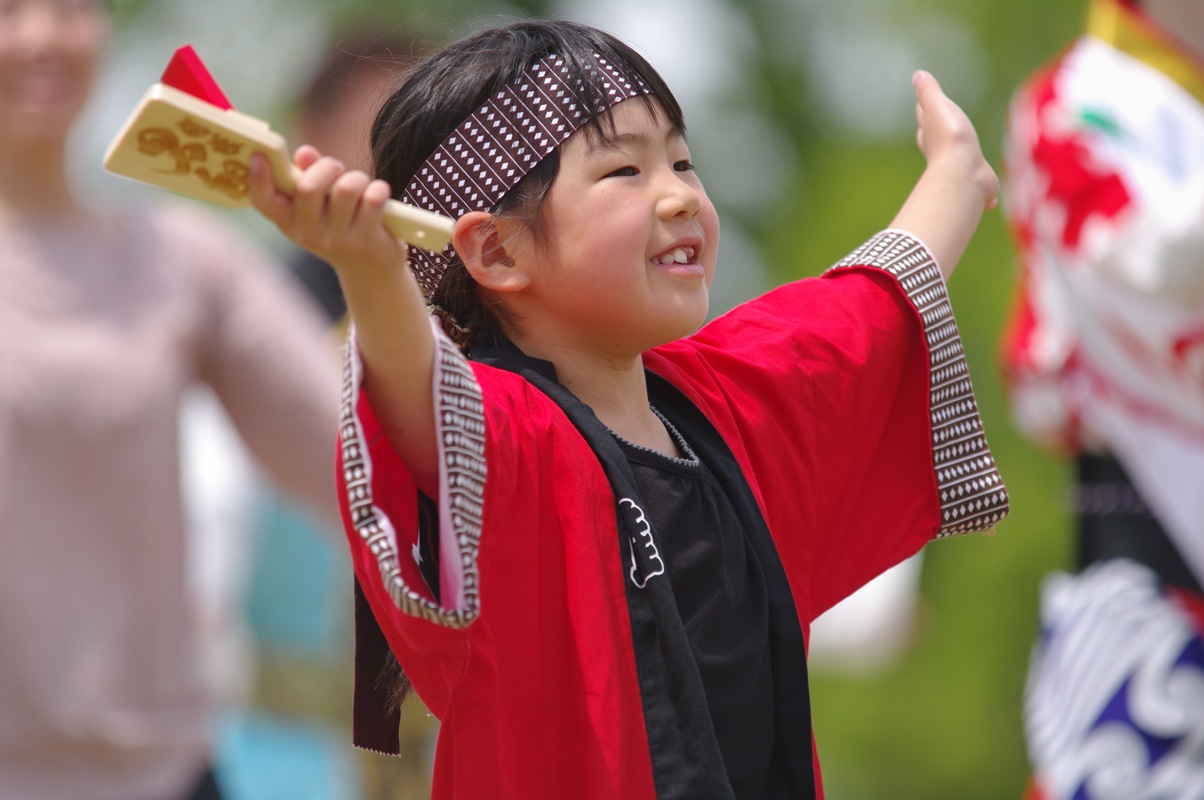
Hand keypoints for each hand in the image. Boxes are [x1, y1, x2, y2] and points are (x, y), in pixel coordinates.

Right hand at [249, 144, 407, 278]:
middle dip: (326, 167)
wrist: (370, 271)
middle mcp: (308, 234)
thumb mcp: (320, 206)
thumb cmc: (341, 226)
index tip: (260, 156)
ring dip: (357, 178)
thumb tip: (304, 153)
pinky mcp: (366, 241)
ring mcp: (337, 240)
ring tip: (362, 185)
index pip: (264, 202)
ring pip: (346, 189)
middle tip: (337, 168)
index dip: (258, 179)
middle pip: (308, 188)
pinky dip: (378, 188)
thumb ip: (309, 176)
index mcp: (289, 222)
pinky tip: (378, 194)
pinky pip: (373, 199)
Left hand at [912, 70, 997, 212]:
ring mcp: (961, 171)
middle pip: (939, 139)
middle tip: (940, 126)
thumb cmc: (950, 139)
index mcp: (932, 134)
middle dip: (939, 132)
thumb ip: (929, 93)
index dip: (926, 109)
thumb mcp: (937, 108)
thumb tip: (918, 76)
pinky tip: (990, 200)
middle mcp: (944, 154)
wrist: (964, 177)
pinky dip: (984, 192)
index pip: (926, 117)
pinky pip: (981, 188)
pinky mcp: (978, 187)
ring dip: (963, 161)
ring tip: (968, 160)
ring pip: (960, 163)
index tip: (924, 103)